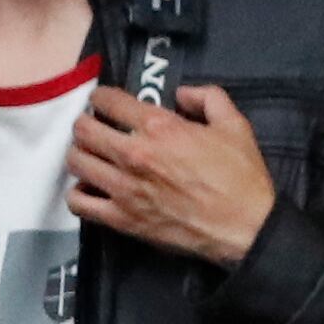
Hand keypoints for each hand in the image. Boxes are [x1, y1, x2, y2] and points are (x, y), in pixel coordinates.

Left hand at [67, 83, 275, 265]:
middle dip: (87, 123)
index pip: (108, 100)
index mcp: (159, 126)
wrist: (247, 228)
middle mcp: (134, 154)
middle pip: (83, 129)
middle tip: (96, 129)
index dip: (103, 97)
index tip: (106, 103)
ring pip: (76, 161)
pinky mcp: (122, 219)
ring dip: (81, 155)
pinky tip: (91, 189)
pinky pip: (79, 202)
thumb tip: (181, 94)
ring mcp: (124, 188)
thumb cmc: (242, 179)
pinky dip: (79, 193)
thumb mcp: (234, 125)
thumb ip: (207, 98)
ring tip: (92, 157)